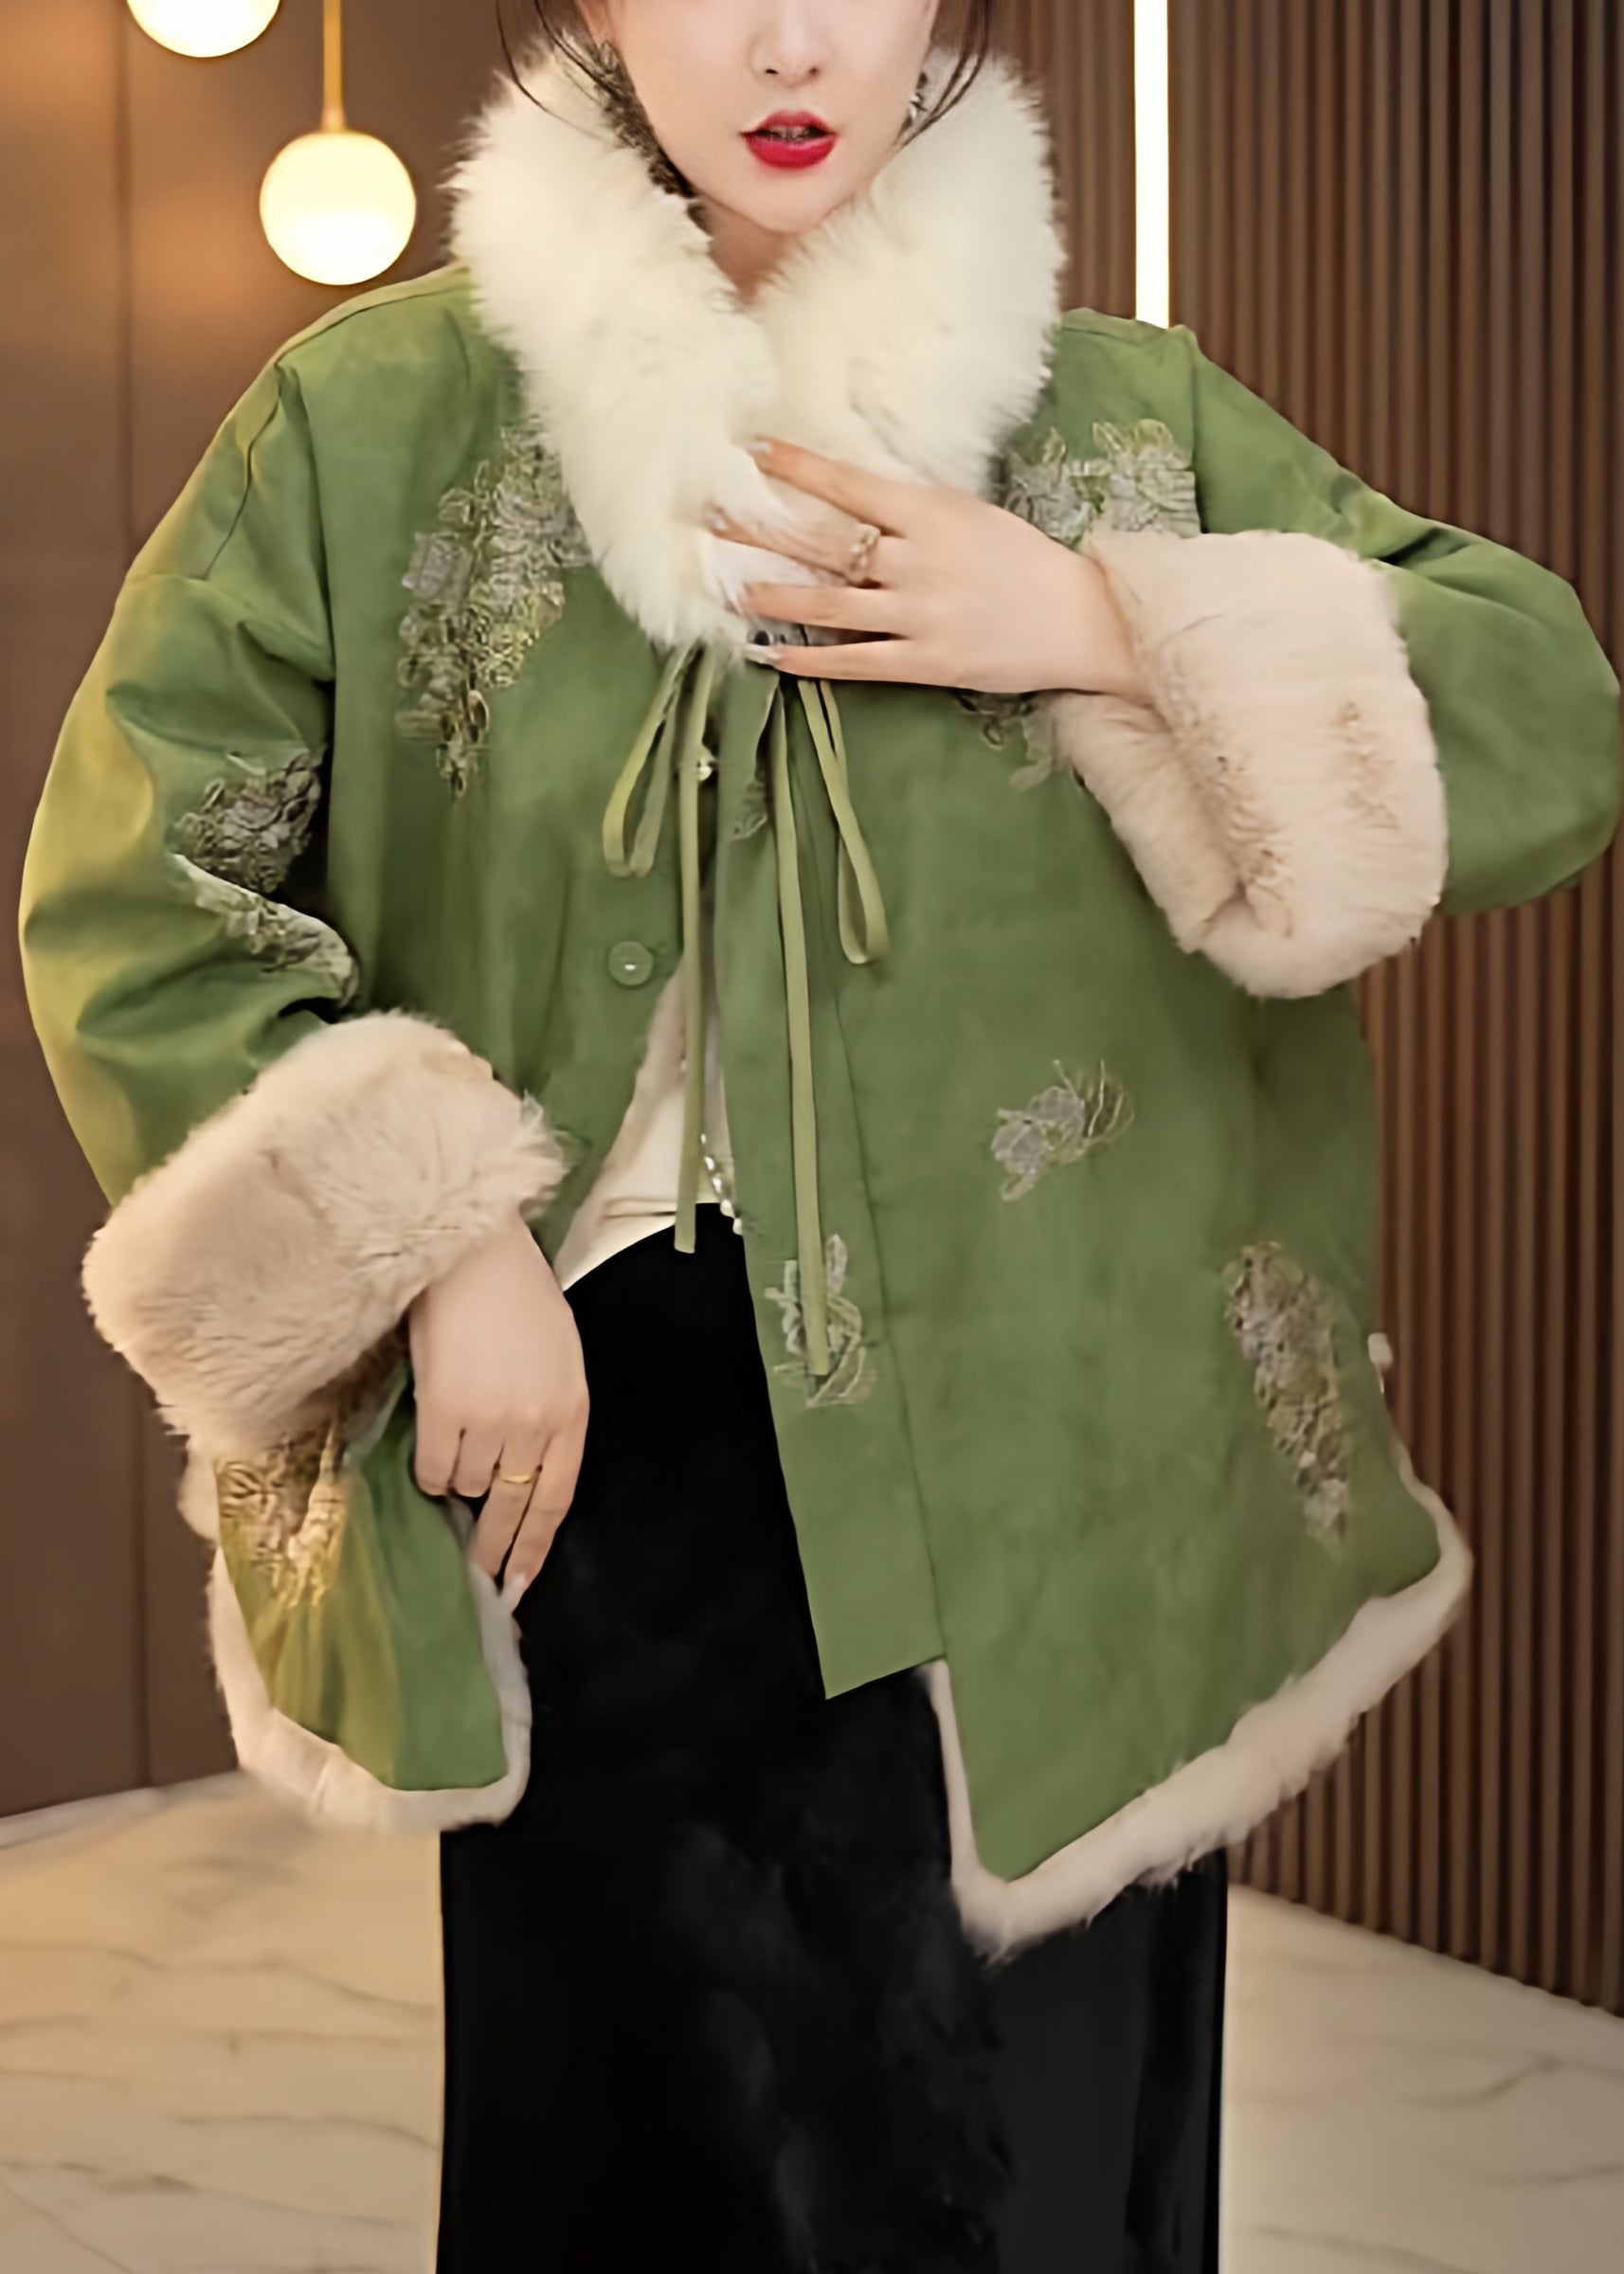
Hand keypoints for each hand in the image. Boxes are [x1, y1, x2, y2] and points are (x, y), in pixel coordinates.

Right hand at [407, 1209, 588, 1610]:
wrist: (474, 1252)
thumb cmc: (516, 1296)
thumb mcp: (558, 1358)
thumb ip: (548, 1415)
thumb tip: (517, 1473)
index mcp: (572, 1410)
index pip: (557, 1499)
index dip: (536, 1548)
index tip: (518, 1585)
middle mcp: (536, 1424)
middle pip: (512, 1508)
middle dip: (492, 1549)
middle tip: (478, 1577)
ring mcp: (490, 1420)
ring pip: (466, 1485)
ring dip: (457, 1474)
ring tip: (456, 1432)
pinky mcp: (443, 1411)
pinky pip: (431, 1469)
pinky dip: (429, 1463)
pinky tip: (433, 1432)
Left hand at [706, 435, 1146, 700]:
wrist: (1082, 620)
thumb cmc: (1027, 562)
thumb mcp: (975, 515)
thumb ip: (919, 509)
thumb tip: (861, 495)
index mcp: (933, 514)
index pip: (851, 486)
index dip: (799, 469)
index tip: (754, 453)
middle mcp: (918, 561)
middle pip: (826, 542)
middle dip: (765, 531)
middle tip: (711, 520)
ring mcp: (919, 614)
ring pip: (830, 604)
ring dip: (775, 596)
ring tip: (729, 590)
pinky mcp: (926, 662)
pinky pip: (855, 662)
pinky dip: (810, 659)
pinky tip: (770, 654)